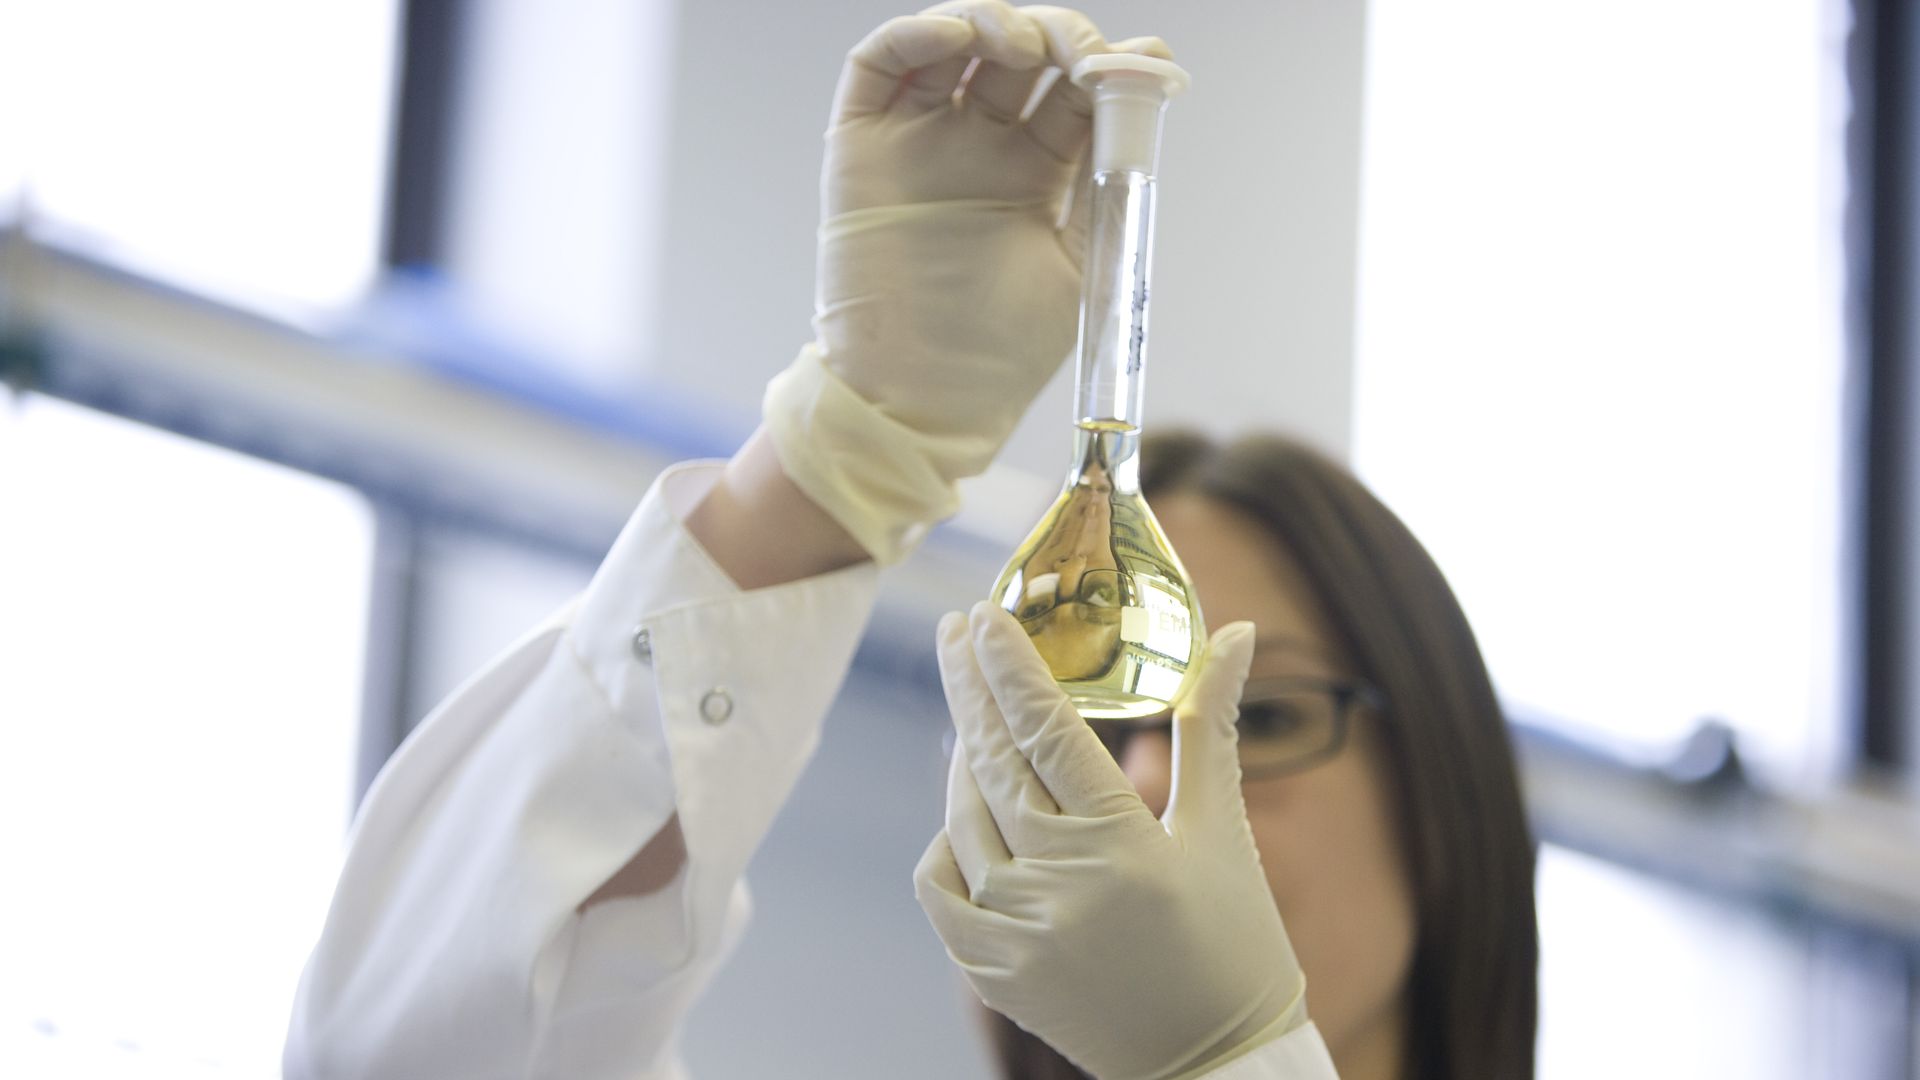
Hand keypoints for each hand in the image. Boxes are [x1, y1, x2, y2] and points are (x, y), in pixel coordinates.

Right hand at [763, 3, 1170, 563]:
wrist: (920, 400)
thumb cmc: (999, 351)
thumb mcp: (1082, 262)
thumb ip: (1111, 179)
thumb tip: (1149, 85)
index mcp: (1031, 174)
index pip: (1072, 92)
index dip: (1107, 64)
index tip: (1143, 62)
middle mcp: (975, 148)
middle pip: (1019, 56)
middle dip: (1058, 36)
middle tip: (1080, 55)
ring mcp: (918, 141)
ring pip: (953, 42)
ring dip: (994, 22)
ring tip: (1023, 47)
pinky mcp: (861, 144)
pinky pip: (881, 64)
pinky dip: (918, 32)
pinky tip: (959, 38)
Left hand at [914, 604, 1307, 1079]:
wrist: (1213, 1065)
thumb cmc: (1233, 943)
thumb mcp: (1223, 831)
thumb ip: (1210, 725)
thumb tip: (1233, 633)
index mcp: (1122, 843)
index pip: (1047, 730)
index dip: (1010, 666)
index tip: (984, 616)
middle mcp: (1059, 884)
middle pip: (994, 760)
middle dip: (971, 685)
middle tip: (955, 629)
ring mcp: (1017, 931)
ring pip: (964, 817)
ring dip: (965, 756)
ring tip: (975, 714)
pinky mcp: (993, 970)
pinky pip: (940, 886)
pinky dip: (946, 840)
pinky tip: (966, 812)